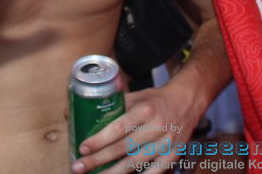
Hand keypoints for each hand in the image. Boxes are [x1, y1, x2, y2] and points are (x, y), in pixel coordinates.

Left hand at [74, 85, 197, 172]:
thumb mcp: (136, 96)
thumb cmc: (155, 100)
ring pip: (136, 163)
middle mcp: (156, 127)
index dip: (99, 140)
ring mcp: (166, 144)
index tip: (82, 148)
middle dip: (98, 160)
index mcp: (145, 109)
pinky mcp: (173, 156)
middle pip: (124, 148)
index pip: (119, 127)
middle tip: (79, 167)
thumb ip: (111, 105)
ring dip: (113, 173)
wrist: (187, 102)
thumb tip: (75, 111)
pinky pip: (154, 173)